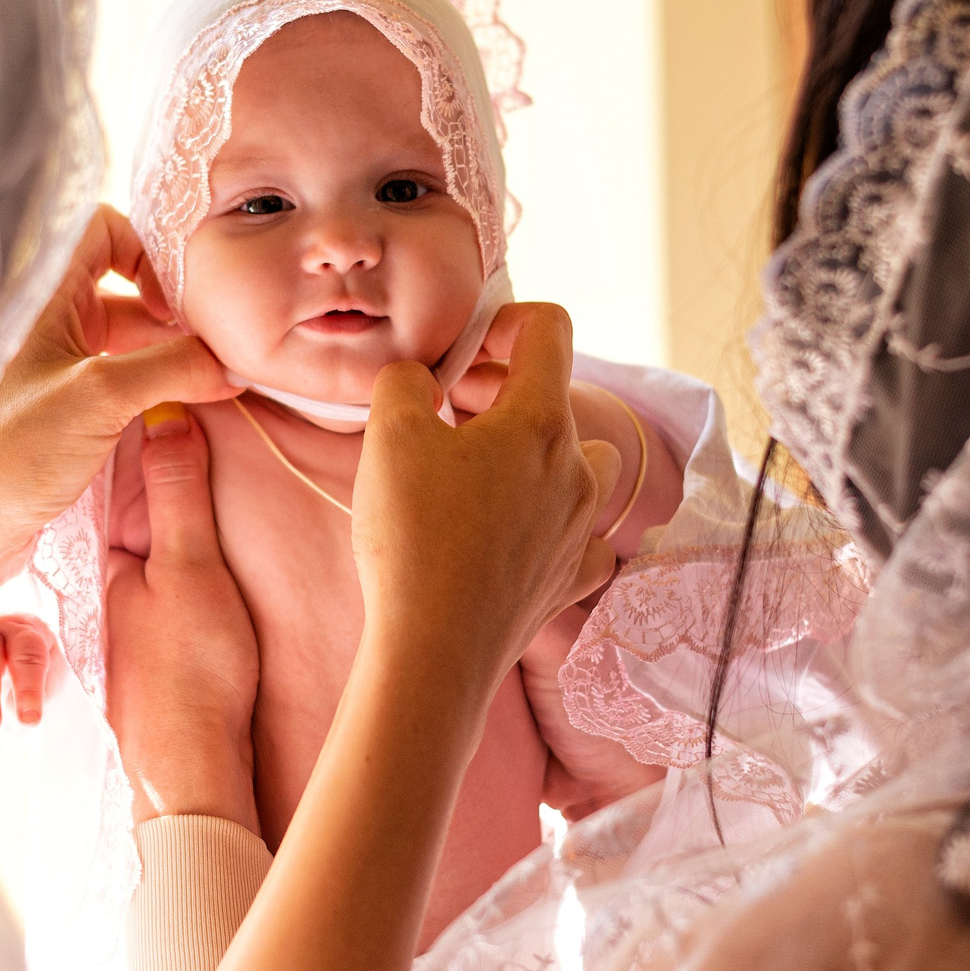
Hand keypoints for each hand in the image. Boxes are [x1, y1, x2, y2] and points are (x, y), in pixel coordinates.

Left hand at [0, 205, 234, 579]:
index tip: (177, 301)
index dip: (146, 251)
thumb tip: (233, 363)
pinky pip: (126, 383)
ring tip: (214, 385)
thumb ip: (171, 366)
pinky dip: (159, 390)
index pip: (102, 230)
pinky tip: (186, 412)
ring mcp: (60, 371)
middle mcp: (50, 326)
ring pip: (132, 341)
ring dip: (173, 358)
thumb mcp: (99, 397)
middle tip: (218, 349)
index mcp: (42, 299)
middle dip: (176, 316)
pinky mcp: (70, 413)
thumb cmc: (8, 457)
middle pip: (129, 291)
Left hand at [104, 405, 261, 830]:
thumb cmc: (187, 673)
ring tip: (219, 440)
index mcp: (113, 542)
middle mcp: (117, 567)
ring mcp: (137, 601)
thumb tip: (170, 414)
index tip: (192, 368)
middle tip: (215, 392)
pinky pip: (172, 557)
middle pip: (141, 483)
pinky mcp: (161, 631)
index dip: (154, 406)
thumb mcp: (188, 568)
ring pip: (157, 522)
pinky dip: (190, 530)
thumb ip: (178, 492)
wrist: (187, 771)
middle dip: (169, 439)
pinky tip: (217, 527)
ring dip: (182, 485)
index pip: (127, 452)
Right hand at [352, 303, 621, 751]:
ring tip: (473, 472)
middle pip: (554, 398)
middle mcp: (576, 469)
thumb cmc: (414, 537)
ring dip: (529, 454)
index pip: (550, 329)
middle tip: (442, 412)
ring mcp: (579, 526)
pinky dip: (550, 520)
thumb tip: (420, 380)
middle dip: (500, 391)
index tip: (463, 353)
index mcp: (541, 421)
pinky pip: (577, 531)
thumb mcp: (389, 433)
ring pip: (574, 464)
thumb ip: (405, 382)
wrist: (435, 649)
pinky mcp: (569, 577)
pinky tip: (510, 530)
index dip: (505, 321)